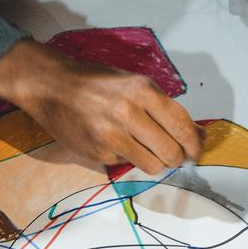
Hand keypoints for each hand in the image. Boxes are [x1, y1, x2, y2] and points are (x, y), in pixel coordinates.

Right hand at [0, 41, 204, 174]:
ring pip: (153, 165)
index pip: (182, 125)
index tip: (196, 151)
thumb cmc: (95, 82)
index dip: (195, 143)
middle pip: (171, 152)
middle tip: (174, 156)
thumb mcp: (133, 83)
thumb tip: (195, 132)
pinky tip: (117, 143)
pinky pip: (127, 164)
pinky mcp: (99, 153)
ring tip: (147, 151)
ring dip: (156, 162)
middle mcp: (129, 113)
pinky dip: (128, 158)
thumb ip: (162, 107)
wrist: (51, 86)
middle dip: (177, 158)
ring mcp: (112, 136)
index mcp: (142, 90)